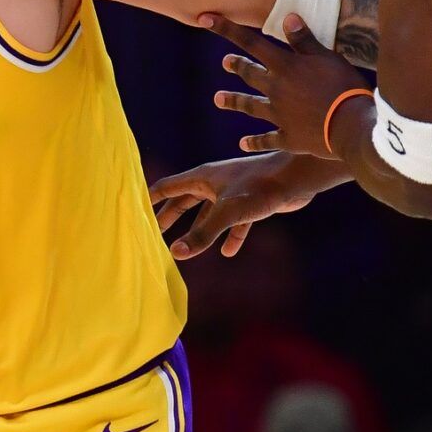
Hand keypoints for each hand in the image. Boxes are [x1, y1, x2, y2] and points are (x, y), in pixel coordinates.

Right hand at [151, 152, 336, 259]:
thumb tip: (175, 254)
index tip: (133, 210)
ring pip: (208, 213)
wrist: (298, 177)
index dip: (150, 199)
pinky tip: (229, 252)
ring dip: (197, 228)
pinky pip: (234, 222)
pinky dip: (230, 235)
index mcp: (203, 177)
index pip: (167, 187)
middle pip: (184, 200)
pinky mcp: (251, 202)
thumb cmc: (261, 187)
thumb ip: (202, 234)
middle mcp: (215, 182)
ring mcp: (233, 192)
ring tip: (183, 246)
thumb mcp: (228, 213)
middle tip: (153, 232)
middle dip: (169, 216)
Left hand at [206, 14, 370, 155]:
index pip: (251, 42)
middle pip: (250, 75)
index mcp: (284, 67)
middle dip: (237, 66)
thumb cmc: (343, 87)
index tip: (204, 19)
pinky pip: (267, 140)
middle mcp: (276, 90)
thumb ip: (304, 40)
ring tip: (218, 99)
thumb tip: (287, 17)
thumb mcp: (327, 57)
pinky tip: (242, 144)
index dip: (226, 29)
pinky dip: (254, 142)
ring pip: (251, 106)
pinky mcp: (289, 138)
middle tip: (224, 63)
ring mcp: (279, 116)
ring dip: (234, 101)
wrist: (351, 127)